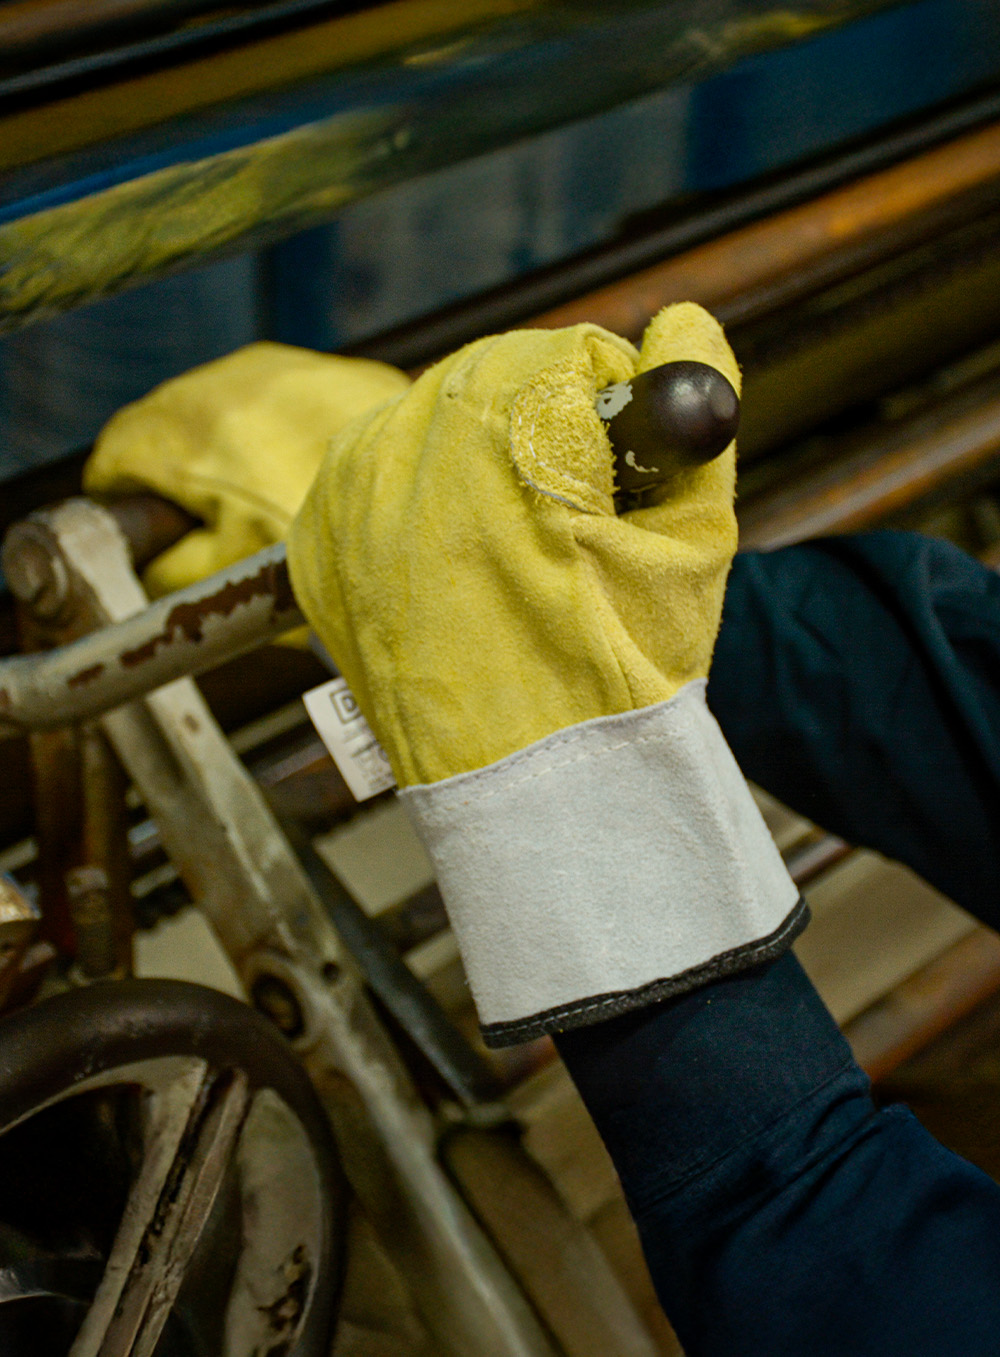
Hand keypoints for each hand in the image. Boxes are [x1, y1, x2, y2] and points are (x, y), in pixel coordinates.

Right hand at [84, 341, 408, 596]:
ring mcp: (291, 370)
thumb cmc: (332, 556)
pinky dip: (292, 428)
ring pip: (232, 400)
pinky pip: (296, 397)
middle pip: (170, 419)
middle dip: (177, 465)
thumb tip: (147, 551)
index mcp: (190, 436)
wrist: (443, 519)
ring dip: (233, 440)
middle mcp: (233, 386)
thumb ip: (164, 566)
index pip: (119, 450)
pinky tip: (316, 472)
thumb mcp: (227, 580)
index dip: (123, 491)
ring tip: (265, 493)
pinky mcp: (344, 371)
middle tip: (205, 515)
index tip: (140, 514)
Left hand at [289, 304, 802, 1047]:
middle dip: (543, 431)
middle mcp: (408, 440)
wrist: (528, 785)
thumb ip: (697, 403)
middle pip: (494, 380)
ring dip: (480, 458)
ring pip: (432, 422)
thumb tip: (683, 323)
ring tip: (517, 553)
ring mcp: (351, 491)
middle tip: (570, 525)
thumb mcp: (693, 534)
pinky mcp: (320, 536)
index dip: (613, 416)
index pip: (569, 355)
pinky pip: (380, 475)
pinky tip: (461, 563)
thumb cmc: (619, 670)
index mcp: (505, 424)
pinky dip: (421, 498)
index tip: (618, 486)